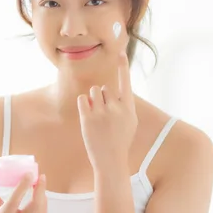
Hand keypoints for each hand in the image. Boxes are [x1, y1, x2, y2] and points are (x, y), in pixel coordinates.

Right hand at [0, 165, 46, 212]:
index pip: (14, 201)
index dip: (23, 187)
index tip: (29, 174)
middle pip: (34, 206)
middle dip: (40, 190)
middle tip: (41, 176)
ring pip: (41, 207)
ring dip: (41, 193)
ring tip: (39, 181)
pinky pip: (43, 210)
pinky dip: (42, 200)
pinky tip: (39, 193)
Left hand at [77, 51, 137, 171]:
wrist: (110, 160)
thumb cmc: (121, 140)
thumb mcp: (130, 122)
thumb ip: (124, 105)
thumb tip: (117, 90)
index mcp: (128, 108)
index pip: (125, 83)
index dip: (123, 66)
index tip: (120, 52)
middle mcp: (116, 108)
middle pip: (104, 88)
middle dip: (102, 97)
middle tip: (104, 115)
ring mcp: (101, 113)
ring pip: (93, 92)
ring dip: (93, 100)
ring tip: (96, 115)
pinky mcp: (87, 118)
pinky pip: (82, 99)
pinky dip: (83, 105)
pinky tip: (87, 116)